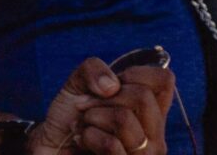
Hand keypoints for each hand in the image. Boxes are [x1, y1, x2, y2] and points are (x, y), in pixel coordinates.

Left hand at [27, 57, 172, 153]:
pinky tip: (81, 140)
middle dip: (103, 97)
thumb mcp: (78, 83)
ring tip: (83, 125)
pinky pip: (111, 145)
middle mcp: (154, 135)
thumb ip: (94, 69)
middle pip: (143, 96)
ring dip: (92, 117)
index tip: (110, 87)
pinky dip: (87, 135)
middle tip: (86, 108)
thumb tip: (112, 86)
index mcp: (150, 111)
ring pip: (124, 119)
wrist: (52, 148)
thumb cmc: (70, 118)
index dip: (135, 73)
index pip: (164, 80)